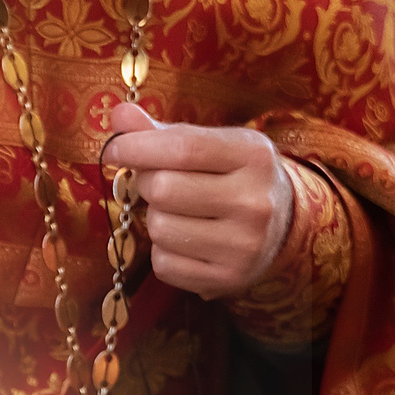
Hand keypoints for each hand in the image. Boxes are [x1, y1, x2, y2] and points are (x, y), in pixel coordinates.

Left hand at [97, 102, 295, 300]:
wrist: (280, 226)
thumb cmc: (233, 176)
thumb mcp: (212, 145)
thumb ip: (165, 132)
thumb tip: (120, 115)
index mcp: (253, 157)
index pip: (182, 148)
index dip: (136, 146)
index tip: (114, 149)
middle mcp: (255, 202)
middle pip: (163, 189)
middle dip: (147, 183)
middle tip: (157, 183)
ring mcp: (245, 245)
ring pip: (159, 228)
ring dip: (154, 218)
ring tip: (177, 213)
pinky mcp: (230, 279)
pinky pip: (164, 264)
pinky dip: (162, 252)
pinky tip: (185, 241)